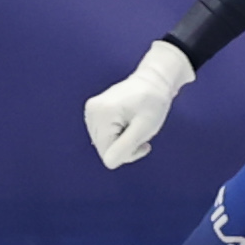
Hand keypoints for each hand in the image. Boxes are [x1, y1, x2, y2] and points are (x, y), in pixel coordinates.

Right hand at [83, 41, 194, 168]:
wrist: (154, 80)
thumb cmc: (153, 102)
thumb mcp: (144, 128)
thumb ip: (126, 147)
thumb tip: (109, 163)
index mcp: (101, 114)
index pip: (108, 154)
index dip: (128, 152)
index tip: (144, 141)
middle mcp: (91, 111)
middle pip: (104, 149)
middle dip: (125, 146)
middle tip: (141, 131)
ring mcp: (91, 110)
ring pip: (104, 143)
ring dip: (123, 140)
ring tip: (135, 124)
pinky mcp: (94, 111)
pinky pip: (104, 134)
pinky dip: (118, 134)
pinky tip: (129, 122)